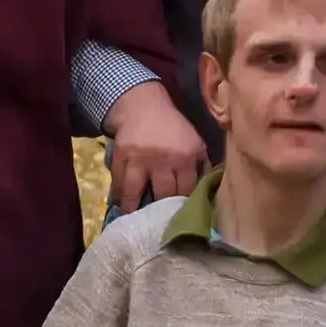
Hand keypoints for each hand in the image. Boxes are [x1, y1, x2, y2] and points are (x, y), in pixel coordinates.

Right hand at [106, 82, 206, 208]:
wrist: (143, 106)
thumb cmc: (172, 128)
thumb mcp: (194, 142)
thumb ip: (201, 166)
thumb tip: (207, 193)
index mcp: (186, 157)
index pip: (186, 191)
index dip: (182, 205)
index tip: (178, 216)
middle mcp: (164, 159)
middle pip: (162, 195)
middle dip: (160, 210)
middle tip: (157, 221)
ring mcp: (140, 158)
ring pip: (135, 193)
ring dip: (134, 208)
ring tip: (133, 219)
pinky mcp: (121, 155)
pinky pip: (119, 182)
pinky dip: (120, 195)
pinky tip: (121, 203)